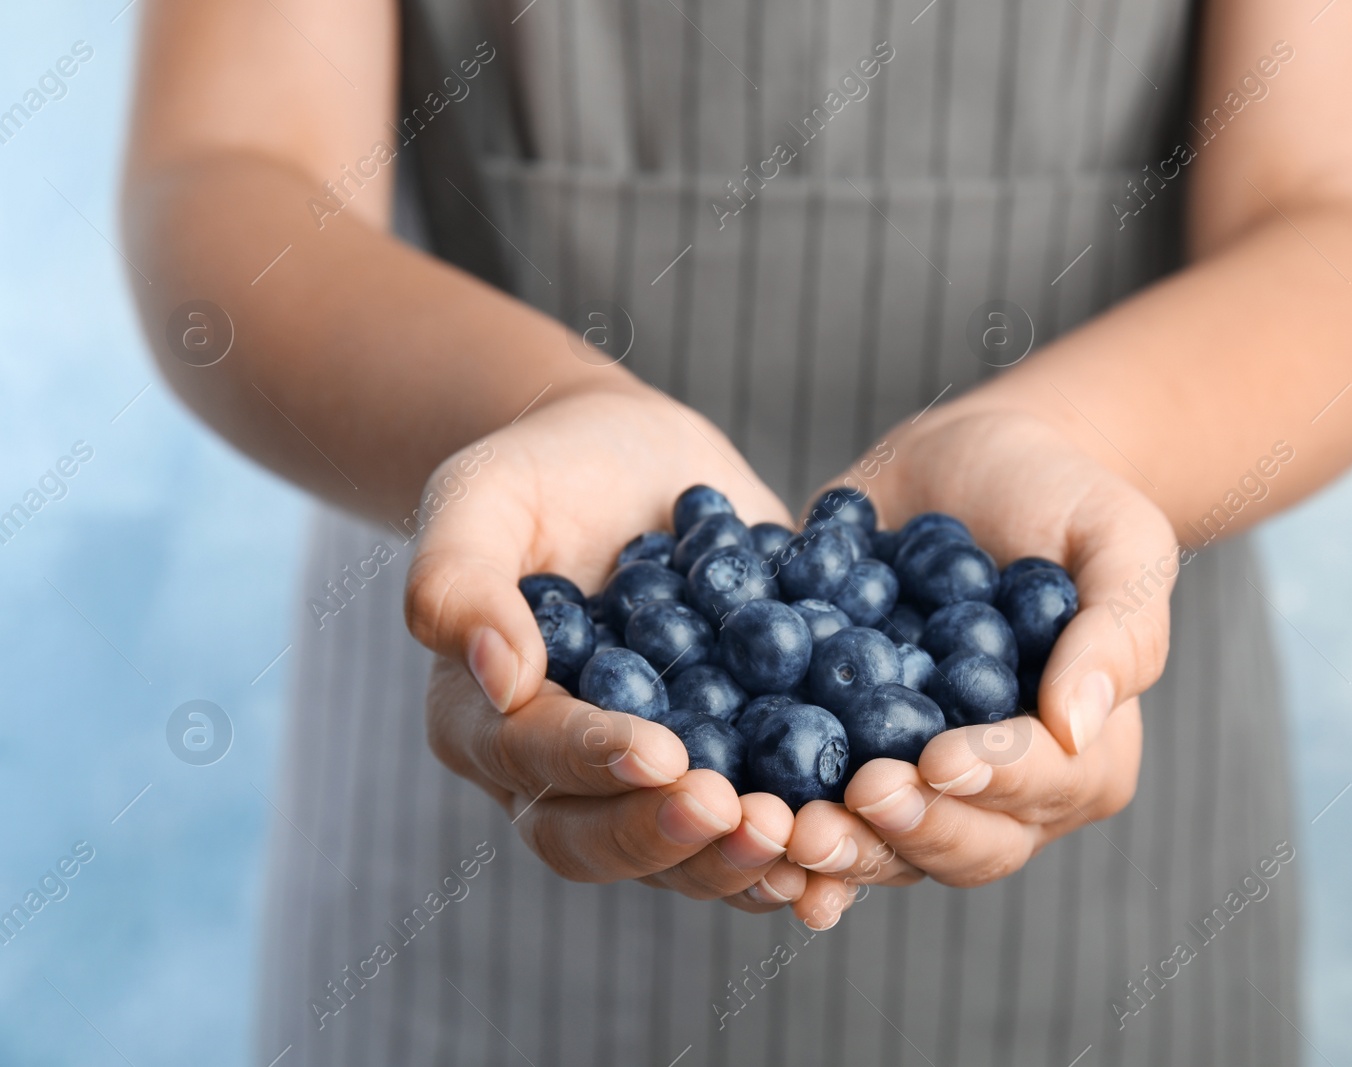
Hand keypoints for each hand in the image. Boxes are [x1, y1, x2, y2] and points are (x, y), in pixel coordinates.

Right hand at [404, 383, 818, 914]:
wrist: (629, 461)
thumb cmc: (539, 470)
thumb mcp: (480, 496)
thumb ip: (458, 580)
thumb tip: (501, 676)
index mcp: (486, 720)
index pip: (533, 760)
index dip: (594, 762)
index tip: (661, 751)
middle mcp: (561, 774)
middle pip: (601, 840)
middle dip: (676, 837)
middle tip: (749, 820)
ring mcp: (648, 781)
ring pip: (681, 857)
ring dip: (743, 861)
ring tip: (808, 841)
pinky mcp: (725, 765)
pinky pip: (751, 828)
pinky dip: (799, 851)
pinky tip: (851, 850)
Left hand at [785, 404, 1176, 899]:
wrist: (968, 462)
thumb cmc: (1066, 497)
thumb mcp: (1121, 540)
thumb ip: (1118, 631)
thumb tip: (1076, 729)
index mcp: (1084, 757)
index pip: (1044, 787)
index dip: (994, 780)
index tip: (939, 759)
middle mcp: (1002, 792)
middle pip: (962, 843)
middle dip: (908, 829)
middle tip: (857, 796)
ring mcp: (917, 779)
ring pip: (885, 845)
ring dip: (837, 844)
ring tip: (786, 823)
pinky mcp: (845, 750)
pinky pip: (815, 799)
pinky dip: (779, 809)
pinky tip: (737, 802)